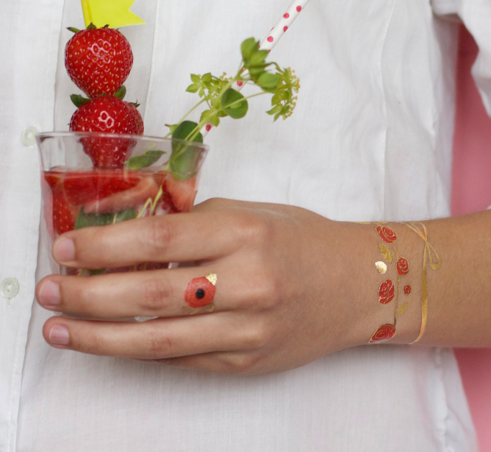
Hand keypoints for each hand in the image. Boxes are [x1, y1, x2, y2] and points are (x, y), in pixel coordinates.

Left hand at [36, 199, 421, 374]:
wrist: (355, 284)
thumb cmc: (302, 239)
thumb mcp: (251, 213)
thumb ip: (194, 222)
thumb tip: (132, 232)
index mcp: (247, 232)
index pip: (160, 240)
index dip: (105, 245)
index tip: (66, 247)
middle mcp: (248, 282)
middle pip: (150, 293)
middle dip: (87, 294)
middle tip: (49, 290)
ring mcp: (248, 330)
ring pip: (157, 340)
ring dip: (100, 336)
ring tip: (60, 328)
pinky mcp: (247, 362)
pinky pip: (181, 360)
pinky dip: (139, 352)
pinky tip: (111, 343)